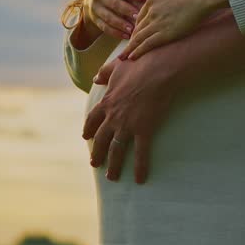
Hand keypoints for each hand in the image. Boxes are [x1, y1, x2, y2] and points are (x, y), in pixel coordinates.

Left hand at [82, 55, 178, 183]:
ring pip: (116, 151)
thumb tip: (96, 78)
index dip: (88, 129)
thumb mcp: (117, 66)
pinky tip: (139, 179)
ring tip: (111, 177)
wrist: (158, 70)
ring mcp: (127, 125)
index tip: (86, 138)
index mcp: (107, 102)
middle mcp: (113, 117)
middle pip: (101, 140)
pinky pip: (140, 154)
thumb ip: (105, 73)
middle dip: (97, 153)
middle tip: (95, 164)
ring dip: (113, 166)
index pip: (92, 120)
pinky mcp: (144, 130)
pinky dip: (139, 168)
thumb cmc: (138, 65)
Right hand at [83, 0, 144, 39]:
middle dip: (126, 10)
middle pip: (113, 3)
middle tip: (138, 15)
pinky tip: (126, 36)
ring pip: (108, 17)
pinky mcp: (95, 20)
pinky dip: (116, 33)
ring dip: (121, 24)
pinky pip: (105, 27)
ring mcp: (94, 8)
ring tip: (133, 29)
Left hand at [120, 0, 225, 59]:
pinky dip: (138, 51)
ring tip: (123, 57)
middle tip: (124, 48)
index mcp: (152, 0)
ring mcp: (156, 22)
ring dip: (130, 48)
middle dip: (130, 39)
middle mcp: (151, 11)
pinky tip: (132, 57)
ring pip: (138, 38)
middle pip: (137, 28)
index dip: (137, 27)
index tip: (135, 34)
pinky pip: (147, 44)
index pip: (141, 16)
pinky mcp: (164, 33)